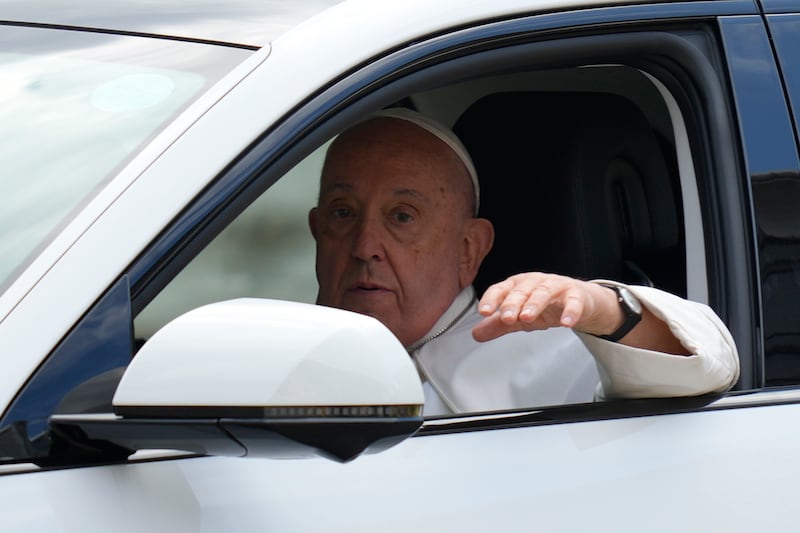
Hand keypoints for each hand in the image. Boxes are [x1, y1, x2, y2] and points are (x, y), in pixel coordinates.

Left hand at [472, 272, 619, 341]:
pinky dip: (570, 311)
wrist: (579, 301)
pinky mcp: (575, 294)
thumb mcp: (519, 317)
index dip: (492, 299)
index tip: (483, 311)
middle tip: (506, 318)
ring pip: (543, 292)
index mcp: (517, 286)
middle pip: (521, 290)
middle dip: (512, 303)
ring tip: (526, 318)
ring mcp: (555, 286)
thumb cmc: (546, 305)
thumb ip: (498, 325)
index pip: (501, 289)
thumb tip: (475, 334)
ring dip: (534, 304)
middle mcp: (534, 282)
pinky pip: (573, 302)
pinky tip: (566, 323)